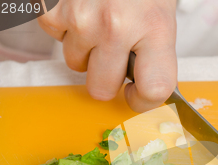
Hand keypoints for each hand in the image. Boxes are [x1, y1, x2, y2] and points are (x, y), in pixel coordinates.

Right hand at [38, 0, 176, 111]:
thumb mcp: (163, 16)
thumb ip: (155, 54)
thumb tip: (147, 88)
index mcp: (155, 29)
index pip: (154, 90)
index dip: (144, 101)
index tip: (136, 96)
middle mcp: (117, 27)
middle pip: (100, 88)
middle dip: (106, 80)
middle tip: (114, 60)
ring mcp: (83, 18)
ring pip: (75, 64)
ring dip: (86, 52)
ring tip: (100, 24)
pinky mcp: (56, 8)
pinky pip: (55, 37)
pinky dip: (66, 29)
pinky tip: (82, 10)